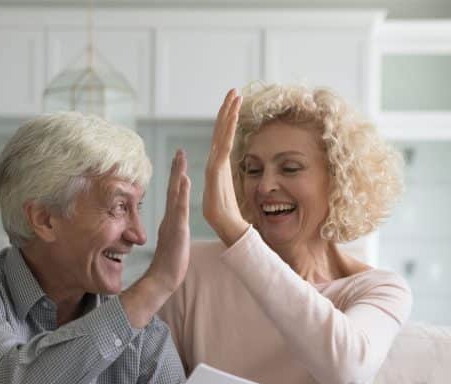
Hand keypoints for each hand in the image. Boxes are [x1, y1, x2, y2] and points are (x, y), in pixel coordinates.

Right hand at [144, 149, 190, 293]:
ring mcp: (172, 222)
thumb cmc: (169, 265)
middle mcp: (169, 218)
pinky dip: (181, 193)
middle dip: (176, 170)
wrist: (162, 278)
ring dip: (178, 175)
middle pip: (172, 189)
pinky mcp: (177, 229)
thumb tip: (173, 227)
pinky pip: (180, 208)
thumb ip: (173, 232)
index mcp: (170, 220)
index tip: (178, 163)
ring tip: (181, 158)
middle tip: (180, 152)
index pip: (173, 195)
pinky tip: (184, 180)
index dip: (175, 179)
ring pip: (175, 194)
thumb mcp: (174, 244)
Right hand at [203, 89, 249, 246]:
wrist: (225, 226)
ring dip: (228, 113)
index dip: (226, 119)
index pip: (223, 136)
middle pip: (221, 130)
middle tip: (233, 91)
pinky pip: (224, 145)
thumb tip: (226, 175)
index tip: (233, 102)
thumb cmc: (226, 213)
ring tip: (234, 96)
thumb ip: (225, 180)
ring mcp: (215, 165)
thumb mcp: (227, 191)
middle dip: (227, 109)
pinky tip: (232, 117)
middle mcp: (216, 161)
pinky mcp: (217, 170)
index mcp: (219, 165)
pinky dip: (227, 129)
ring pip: (222, 133)